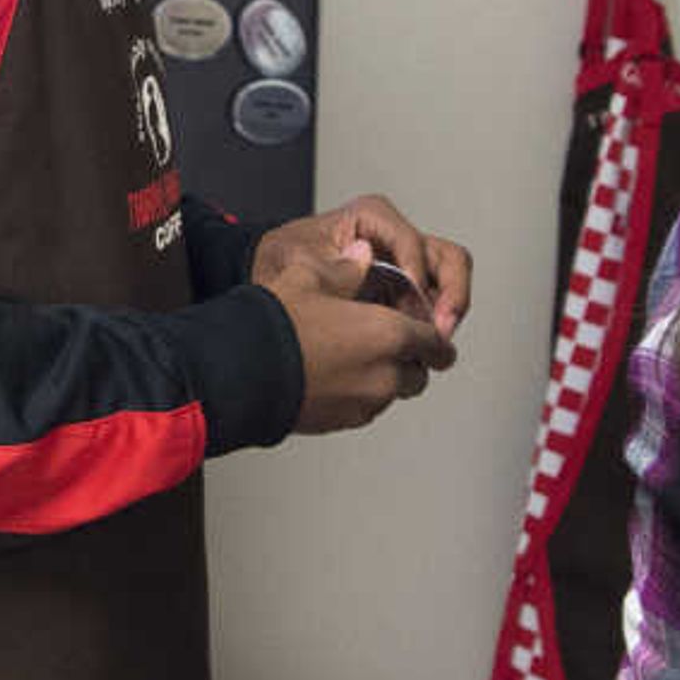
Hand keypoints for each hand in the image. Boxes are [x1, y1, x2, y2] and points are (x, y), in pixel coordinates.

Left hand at [253, 192, 474, 340]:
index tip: (410, 303)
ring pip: (452, 279)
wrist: (275, 277)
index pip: (410, 241)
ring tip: (435, 342)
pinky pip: (437, 302)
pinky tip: (420, 348)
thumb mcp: (294, 258)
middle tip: (439, 329)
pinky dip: (435, 325)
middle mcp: (396, 236)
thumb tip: (363, 259)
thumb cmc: (284, 258)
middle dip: (451, 294)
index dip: (416, 272)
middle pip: (447, 257)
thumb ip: (327, 261)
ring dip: (449, 311)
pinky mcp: (408, 288)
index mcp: (372, 217)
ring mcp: (406, 263)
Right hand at [259, 240, 455, 434]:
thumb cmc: (275, 326)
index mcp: (389, 335)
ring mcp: (366, 403)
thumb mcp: (311, 277)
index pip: (438, 343)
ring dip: (385, 378)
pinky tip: (334, 376)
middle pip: (420, 373)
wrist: (241, 372)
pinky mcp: (343, 422)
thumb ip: (347, 268)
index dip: (436, 337)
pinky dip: (359, 394)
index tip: (432, 334)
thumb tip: (361, 257)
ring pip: (393, 393)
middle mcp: (386, 374)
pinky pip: (365, 408)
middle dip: (411, 360)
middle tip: (391, 344)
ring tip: (356, 358)